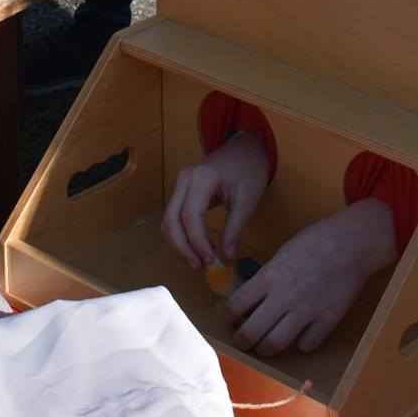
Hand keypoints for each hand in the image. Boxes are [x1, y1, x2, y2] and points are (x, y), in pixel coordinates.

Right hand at [163, 132, 270, 267]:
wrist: (246, 149)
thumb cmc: (249, 171)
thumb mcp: (247, 200)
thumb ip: (234, 229)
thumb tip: (226, 258)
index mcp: (201, 178)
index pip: (190, 216)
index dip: (198, 242)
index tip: (212, 262)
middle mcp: (184, 180)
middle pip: (171, 219)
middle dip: (182, 247)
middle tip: (200, 267)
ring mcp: (180, 184)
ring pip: (169, 220)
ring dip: (180, 244)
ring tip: (201, 260)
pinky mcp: (182, 191)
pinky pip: (174, 216)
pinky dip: (182, 235)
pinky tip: (198, 247)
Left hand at [228, 200, 395, 356]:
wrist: (352, 243)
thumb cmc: (316, 240)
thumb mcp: (283, 252)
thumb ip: (267, 277)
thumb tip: (253, 297)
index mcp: (269, 276)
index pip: (235, 306)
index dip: (228, 317)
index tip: (230, 319)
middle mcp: (283, 297)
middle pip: (251, 332)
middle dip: (242, 340)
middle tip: (243, 340)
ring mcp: (306, 312)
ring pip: (275, 345)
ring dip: (265, 349)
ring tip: (265, 346)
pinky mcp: (327, 321)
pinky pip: (307, 345)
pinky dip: (301, 344)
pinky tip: (301, 336)